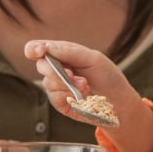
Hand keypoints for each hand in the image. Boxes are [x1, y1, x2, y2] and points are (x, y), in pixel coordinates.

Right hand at [24, 40, 143, 123]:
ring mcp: (57, 87)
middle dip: (55, 70)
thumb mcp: (93, 58)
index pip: (37, 48)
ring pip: (48, 83)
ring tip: (85, 85)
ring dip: (68, 84)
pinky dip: (69, 96)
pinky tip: (82, 96)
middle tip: (71, 74)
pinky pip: (55, 98)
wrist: (119, 100)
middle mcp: (56, 69)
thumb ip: (69, 52)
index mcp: (61, 53)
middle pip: (41, 65)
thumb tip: (47, 48)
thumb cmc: (107, 75)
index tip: (40, 51)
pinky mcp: (60, 103)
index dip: (34, 49)